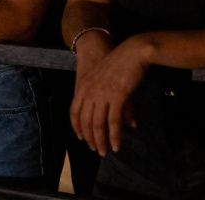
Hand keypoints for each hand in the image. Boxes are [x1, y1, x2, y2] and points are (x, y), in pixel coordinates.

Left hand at [70, 34, 148, 155]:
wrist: (130, 52)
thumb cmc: (119, 64)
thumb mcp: (105, 79)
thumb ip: (106, 98)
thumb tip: (121, 119)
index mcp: (82, 87)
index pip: (74, 111)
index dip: (77, 126)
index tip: (81, 138)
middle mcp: (89, 92)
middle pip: (85, 121)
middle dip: (90, 138)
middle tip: (96, 149)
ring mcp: (101, 95)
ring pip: (98, 124)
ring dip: (101, 141)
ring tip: (105, 151)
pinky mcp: (116, 97)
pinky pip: (113, 122)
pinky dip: (114, 136)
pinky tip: (117, 144)